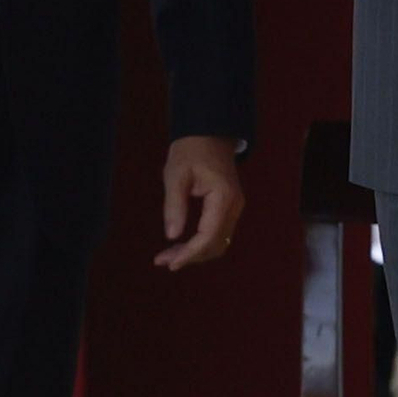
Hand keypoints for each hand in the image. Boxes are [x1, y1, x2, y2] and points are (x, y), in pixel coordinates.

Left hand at [156, 136, 244, 271]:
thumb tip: (172, 236)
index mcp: (223, 198)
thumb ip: (174, 206)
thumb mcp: (175, 175)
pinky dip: (201, 244)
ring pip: (219, 242)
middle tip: (163, 261)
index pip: (209, 236)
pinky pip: (218, 234)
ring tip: (169, 256)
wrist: (209, 134)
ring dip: (196, 253)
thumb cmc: (190, 151)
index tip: (170, 263)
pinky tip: (182, 245)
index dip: (190, 253)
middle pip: (216, 244)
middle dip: (191, 256)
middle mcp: (234, 206)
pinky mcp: (229, 208)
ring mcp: (234, 208)